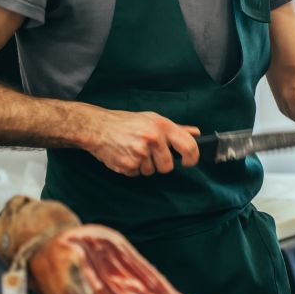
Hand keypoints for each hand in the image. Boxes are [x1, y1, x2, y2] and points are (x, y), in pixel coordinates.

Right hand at [84, 109, 200, 176]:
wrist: (98, 127)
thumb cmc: (127, 123)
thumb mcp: (153, 119)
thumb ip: (176, 128)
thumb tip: (196, 134)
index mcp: (162, 126)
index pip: (189, 146)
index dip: (192, 158)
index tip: (189, 162)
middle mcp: (153, 139)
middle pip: (168, 166)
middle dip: (161, 164)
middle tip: (150, 154)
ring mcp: (140, 153)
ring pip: (151, 171)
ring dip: (144, 166)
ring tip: (134, 151)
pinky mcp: (128, 164)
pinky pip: (137, 174)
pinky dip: (132, 168)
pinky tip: (126, 155)